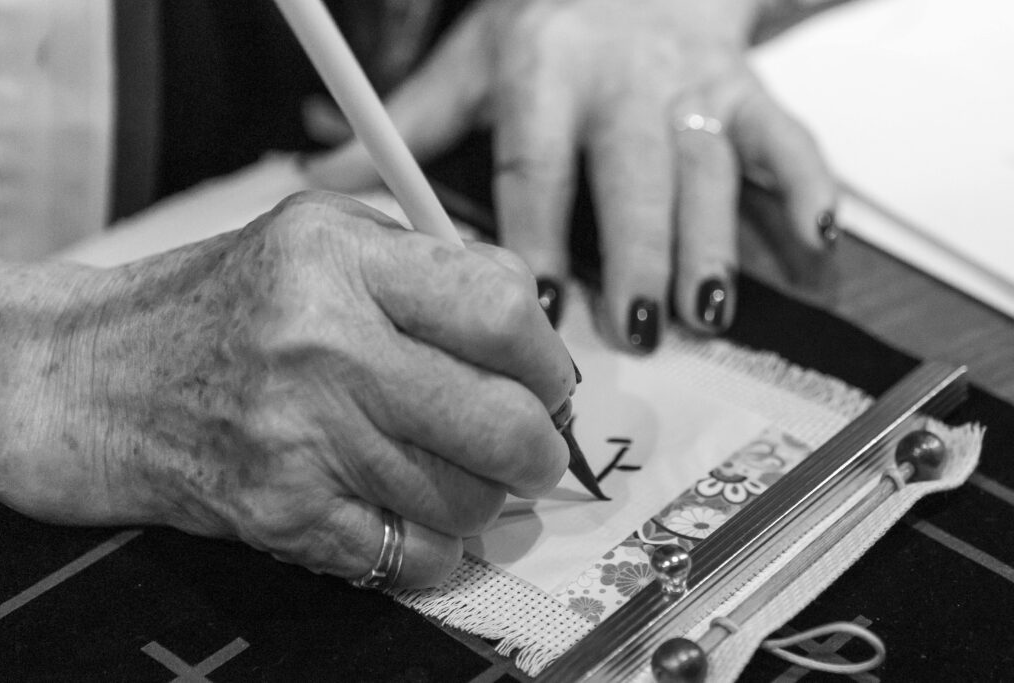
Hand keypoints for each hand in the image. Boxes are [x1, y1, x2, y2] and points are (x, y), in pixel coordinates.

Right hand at [0, 191, 573, 587]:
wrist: (96, 376)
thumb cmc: (219, 305)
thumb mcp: (320, 238)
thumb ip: (431, 269)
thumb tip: (534, 333)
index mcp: (340, 259)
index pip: (502, 312)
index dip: (549, 358)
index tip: (548, 379)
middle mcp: (323, 345)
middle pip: (503, 423)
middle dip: (539, 447)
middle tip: (530, 444)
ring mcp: (302, 438)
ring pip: (467, 500)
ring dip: (481, 495)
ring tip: (447, 466)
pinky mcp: (284, 513)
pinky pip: (417, 556)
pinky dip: (436, 544)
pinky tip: (408, 508)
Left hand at [304, 0, 836, 349]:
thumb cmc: (545, 25)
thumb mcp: (471, 62)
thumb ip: (404, 122)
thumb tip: (318, 166)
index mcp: (547, 73)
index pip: (538, 162)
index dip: (537, 231)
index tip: (534, 297)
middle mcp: (625, 80)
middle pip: (632, 175)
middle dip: (637, 253)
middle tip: (634, 328)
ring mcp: (694, 89)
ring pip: (710, 171)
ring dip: (714, 244)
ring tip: (707, 311)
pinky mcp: (746, 95)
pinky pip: (788, 140)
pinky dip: (807, 190)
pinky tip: (815, 242)